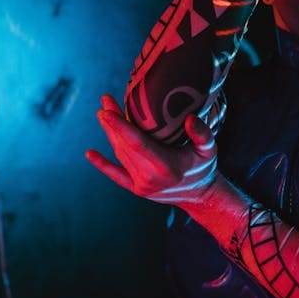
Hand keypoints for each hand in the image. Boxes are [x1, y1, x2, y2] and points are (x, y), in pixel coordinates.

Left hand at [85, 94, 217, 205]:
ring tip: (104, 113)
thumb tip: (190, 118)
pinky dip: (102, 164)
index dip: (119, 126)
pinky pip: (116, 175)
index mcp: (165, 165)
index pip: (137, 142)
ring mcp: (141, 185)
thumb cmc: (204, 167)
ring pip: (120, 154)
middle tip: (105, 101)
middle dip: (112, 123)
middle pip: (124, 145)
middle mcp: (149, 176)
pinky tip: (90, 153)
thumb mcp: (209, 150)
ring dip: (110, 134)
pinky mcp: (137, 189)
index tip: (107, 111)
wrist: (200, 197)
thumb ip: (202, 134)